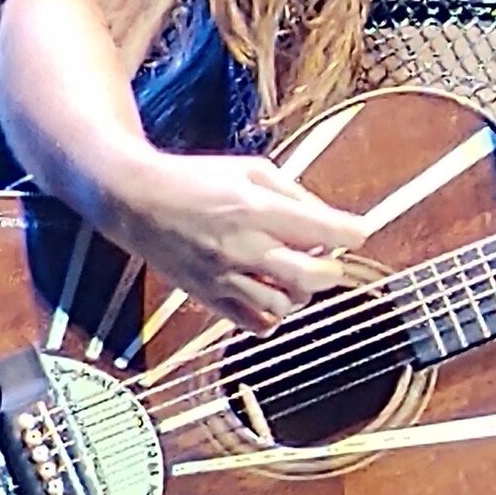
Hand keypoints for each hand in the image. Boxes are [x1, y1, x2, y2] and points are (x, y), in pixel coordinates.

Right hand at [96, 148, 371, 334]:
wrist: (136, 200)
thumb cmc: (195, 179)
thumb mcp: (251, 170)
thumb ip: (295, 194)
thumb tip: (329, 220)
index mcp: (256, 208)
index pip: (323, 229)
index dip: (352, 232)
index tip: (359, 232)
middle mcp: (243, 246)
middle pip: (312, 275)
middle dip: (332, 269)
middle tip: (328, 258)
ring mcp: (224, 276)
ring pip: (286, 305)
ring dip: (301, 292)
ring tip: (293, 272)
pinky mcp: (209, 297)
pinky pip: (255, 324)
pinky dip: (273, 315)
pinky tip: (270, 292)